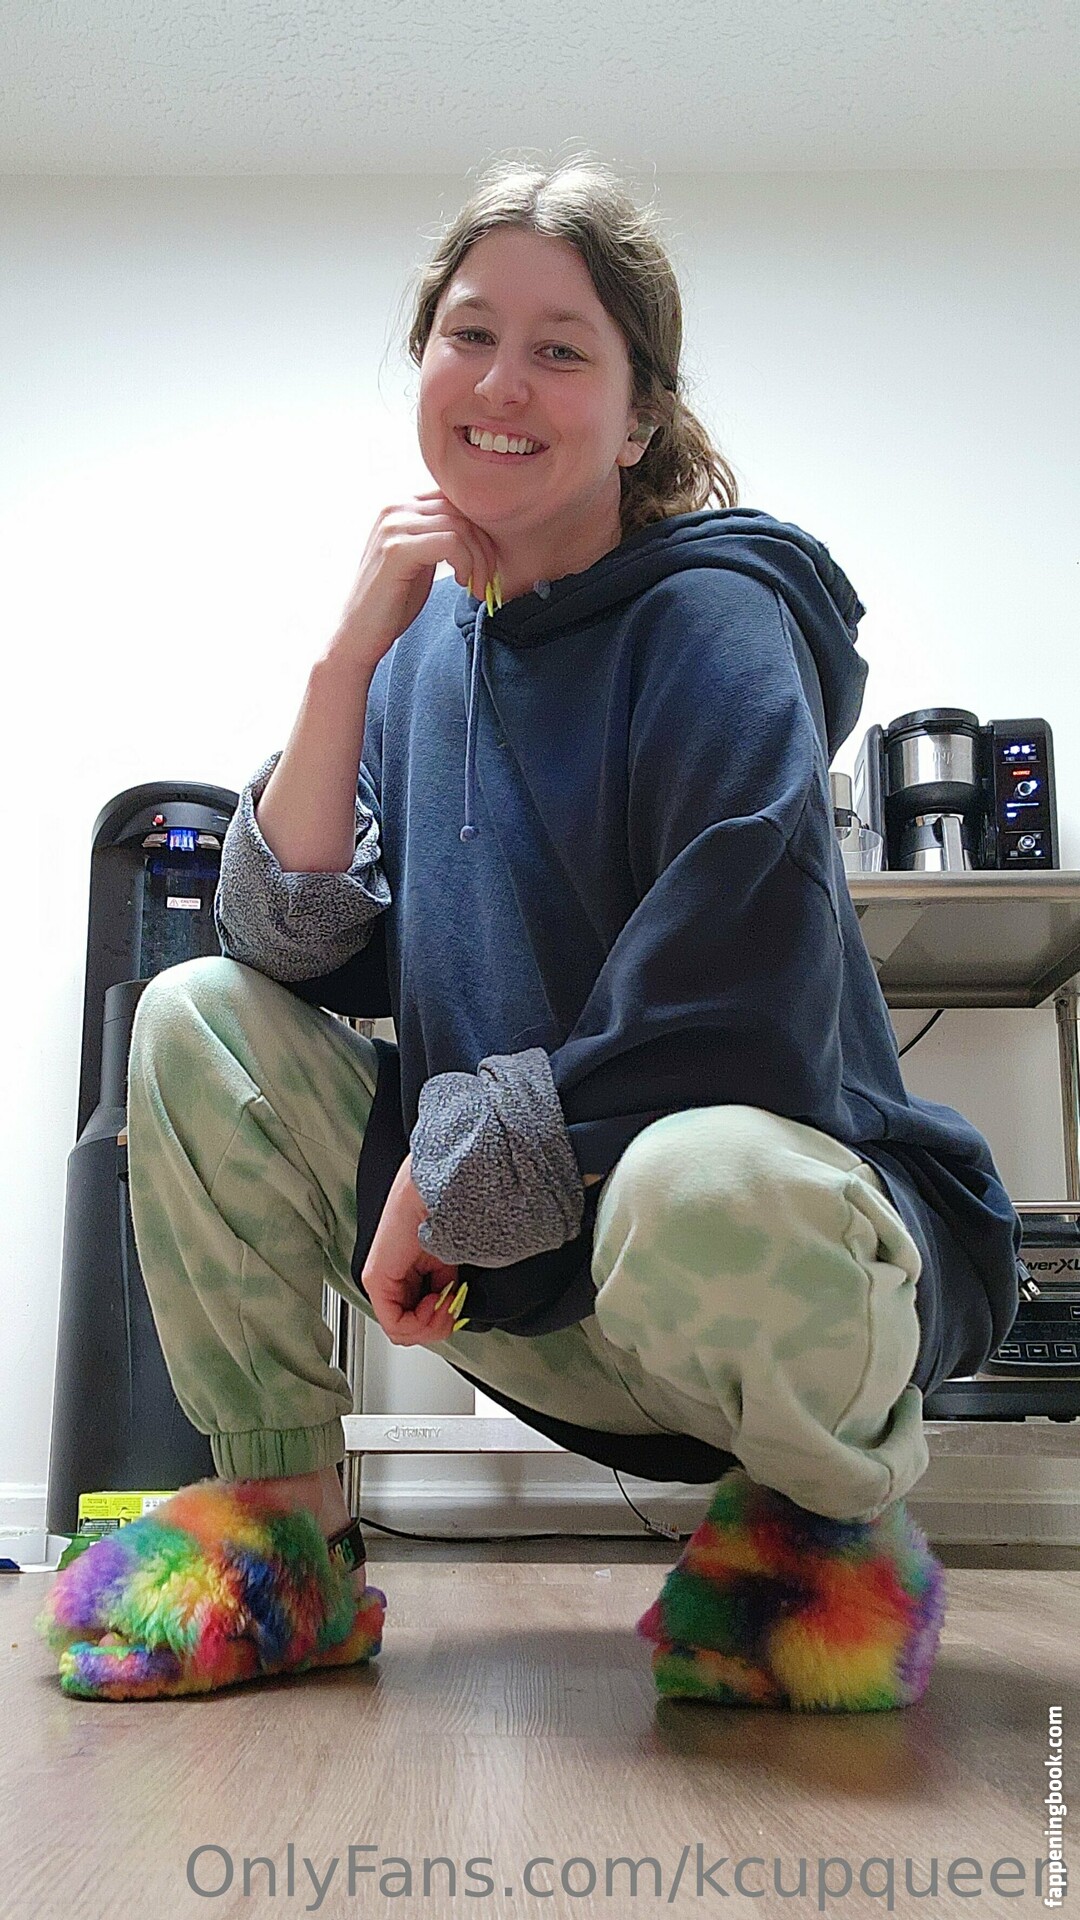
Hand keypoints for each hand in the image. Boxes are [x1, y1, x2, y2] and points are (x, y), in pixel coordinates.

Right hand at [329, 490, 500, 677]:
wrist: (359, 634)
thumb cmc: (393, 601)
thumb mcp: (421, 559)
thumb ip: (440, 536)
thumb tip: (479, 528)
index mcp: (401, 506)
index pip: (455, 499)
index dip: (480, 529)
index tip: (487, 562)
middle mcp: (394, 508)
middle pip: (460, 511)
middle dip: (485, 546)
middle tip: (488, 579)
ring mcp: (393, 526)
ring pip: (460, 527)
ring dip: (479, 560)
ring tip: (477, 587)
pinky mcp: (396, 549)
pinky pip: (450, 543)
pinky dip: (466, 563)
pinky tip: (462, 583)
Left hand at [360, 1154, 464, 1346]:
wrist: (435, 1195)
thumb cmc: (442, 1217)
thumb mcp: (447, 1266)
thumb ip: (445, 1291)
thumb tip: (452, 1312)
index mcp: (404, 1275)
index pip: (417, 1318)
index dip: (441, 1320)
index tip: (456, 1305)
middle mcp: (388, 1280)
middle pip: (410, 1328)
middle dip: (438, 1325)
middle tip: (452, 1309)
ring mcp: (379, 1281)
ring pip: (402, 1331)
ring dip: (432, 1324)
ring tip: (446, 1303)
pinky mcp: (376, 1280)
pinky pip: (394, 1323)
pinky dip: (421, 1322)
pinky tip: (435, 1302)